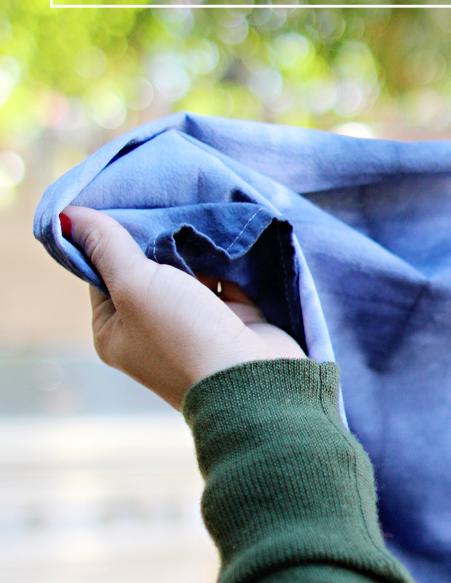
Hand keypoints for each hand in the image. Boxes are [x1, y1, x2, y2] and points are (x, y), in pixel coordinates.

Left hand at [63, 205, 305, 409]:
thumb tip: (66, 215)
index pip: (101, 272)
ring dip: (193, 245)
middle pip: (146, 269)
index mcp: (114, 332)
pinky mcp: (232, 319)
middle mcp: (150, 331)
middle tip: (165, 200)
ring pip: (187, 271)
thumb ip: (106, 246)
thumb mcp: (134, 285)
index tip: (125, 203)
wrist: (253, 382)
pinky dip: (225, 257)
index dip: (109, 238)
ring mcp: (193, 326)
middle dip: (156, 237)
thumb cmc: (183, 336)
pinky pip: (224, 278)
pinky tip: (226, 229)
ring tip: (198, 209)